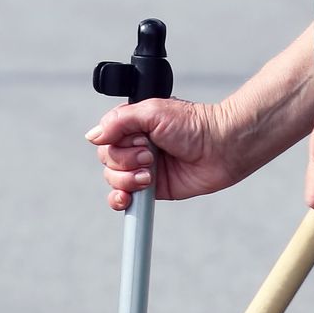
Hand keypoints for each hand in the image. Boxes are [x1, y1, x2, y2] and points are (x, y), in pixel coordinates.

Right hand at [86, 99, 244, 211]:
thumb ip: (119, 121)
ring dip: (128, 179)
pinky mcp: (153, 190)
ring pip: (114, 179)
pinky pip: (126, 199)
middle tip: (151, 155)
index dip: (117, 143)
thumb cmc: (194, 125)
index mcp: (133, 126)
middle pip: (108, 160)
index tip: (139, 139)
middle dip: (126, 161)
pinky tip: (127, 198)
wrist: (220, 148)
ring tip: (151, 173)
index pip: (105, 138)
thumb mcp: (152, 112)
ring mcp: (143, 169)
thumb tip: (92, 136)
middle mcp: (136, 146)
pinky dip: (121, 200)